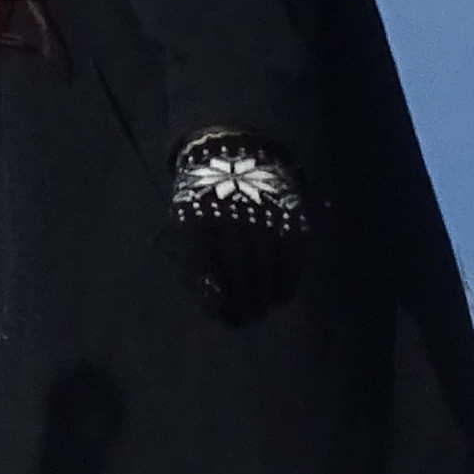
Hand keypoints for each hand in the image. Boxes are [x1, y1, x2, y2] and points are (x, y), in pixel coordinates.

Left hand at [173, 132, 310, 325]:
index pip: (204, 267)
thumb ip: (192, 263)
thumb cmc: (201, 203)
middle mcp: (230, 217)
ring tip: (263, 310)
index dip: (214, 297)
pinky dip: (288, 280)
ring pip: (267, 265)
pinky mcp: (288, 215)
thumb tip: (211, 301)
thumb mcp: (182, 224)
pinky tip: (282, 295)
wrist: (232, 154)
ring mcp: (261, 215)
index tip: (224, 314)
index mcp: (196, 220)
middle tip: (246, 319)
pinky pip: (292, 255)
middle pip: (238, 269)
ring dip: (266, 295)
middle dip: (243, 300)